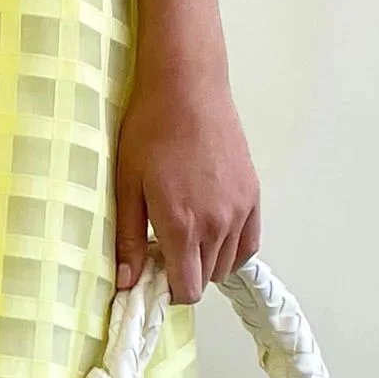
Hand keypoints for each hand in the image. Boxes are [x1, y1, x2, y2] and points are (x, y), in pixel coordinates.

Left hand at [112, 58, 260, 301]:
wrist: (187, 88)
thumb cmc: (151, 129)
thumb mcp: (127, 184)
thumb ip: (129, 238)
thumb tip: (126, 282)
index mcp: (183, 225)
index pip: (187, 289)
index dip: (168, 289)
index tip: (152, 274)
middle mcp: (217, 223)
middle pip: (207, 278)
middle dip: (184, 272)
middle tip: (162, 248)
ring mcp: (240, 209)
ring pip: (227, 262)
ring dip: (206, 259)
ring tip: (184, 232)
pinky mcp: (252, 194)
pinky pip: (248, 243)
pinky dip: (231, 247)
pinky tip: (211, 232)